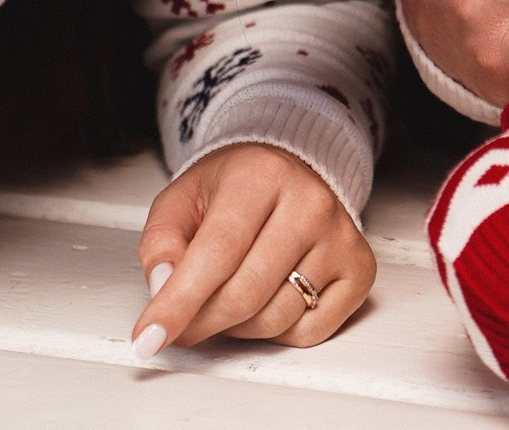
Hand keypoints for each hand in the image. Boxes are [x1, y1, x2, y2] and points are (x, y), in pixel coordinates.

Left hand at [132, 143, 373, 353]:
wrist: (290, 169)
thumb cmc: (233, 189)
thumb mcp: (182, 200)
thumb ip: (161, 244)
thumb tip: (163, 290)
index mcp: (261, 175)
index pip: (216, 253)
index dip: (178, 303)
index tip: (148, 338)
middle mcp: (311, 203)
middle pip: (245, 296)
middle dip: (201, 323)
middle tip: (180, 325)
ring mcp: (342, 237)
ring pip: (274, 321)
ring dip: (236, 327)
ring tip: (228, 296)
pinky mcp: (360, 270)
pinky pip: (308, 333)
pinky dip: (276, 332)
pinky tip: (267, 299)